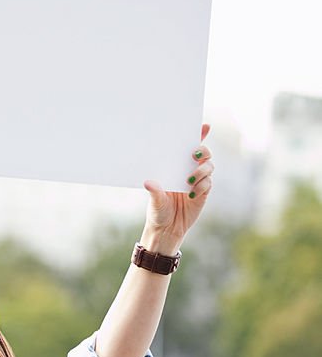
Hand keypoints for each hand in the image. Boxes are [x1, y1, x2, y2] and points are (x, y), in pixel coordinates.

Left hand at [141, 123, 213, 252]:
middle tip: (194, 155)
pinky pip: (208, 184)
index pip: (189, 147)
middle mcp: (189, 171)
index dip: (199, 135)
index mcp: (176, 166)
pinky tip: (192, 194)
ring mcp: (198, 182)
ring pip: (208, 167)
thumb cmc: (158, 211)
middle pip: (203, 154)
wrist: (166, 230)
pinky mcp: (203, 194)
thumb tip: (148, 182)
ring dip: (201, 170)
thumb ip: (154, 191)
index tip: (204, 126)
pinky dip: (202, 186)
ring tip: (189, 180)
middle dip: (202, 150)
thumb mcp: (154, 201)